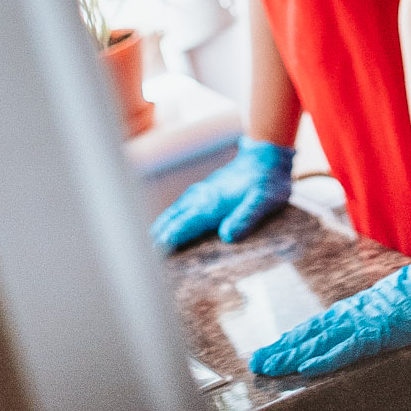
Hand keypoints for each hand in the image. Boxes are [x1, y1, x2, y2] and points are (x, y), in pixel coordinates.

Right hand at [150, 137, 293, 251]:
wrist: (266, 157)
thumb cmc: (267, 182)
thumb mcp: (263, 201)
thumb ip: (245, 217)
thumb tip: (227, 236)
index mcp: (212, 204)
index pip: (185, 224)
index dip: (170, 239)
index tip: (155, 253)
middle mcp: (201, 197)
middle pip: (174, 218)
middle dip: (159, 234)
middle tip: (144, 254)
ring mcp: (201, 192)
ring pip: (175, 211)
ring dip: (161, 225)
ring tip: (149, 241)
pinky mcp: (204, 190)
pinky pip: (181, 205)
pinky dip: (170, 216)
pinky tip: (168, 222)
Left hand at [249, 244, 410, 376]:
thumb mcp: (392, 309)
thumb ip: (376, 319)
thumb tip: (365, 328)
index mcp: (355, 311)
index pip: (316, 328)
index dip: (291, 341)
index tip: (269, 352)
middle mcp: (353, 315)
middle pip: (310, 335)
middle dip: (282, 349)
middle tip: (256, 363)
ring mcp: (364, 322)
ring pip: (320, 341)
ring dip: (293, 355)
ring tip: (269, 366)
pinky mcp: (379, 330)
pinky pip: (348, 348)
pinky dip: (326, 358)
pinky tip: (307, 367)